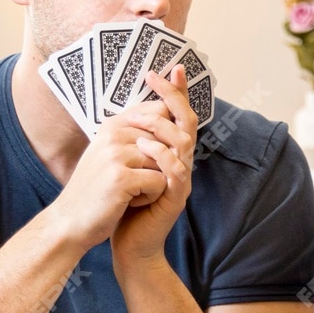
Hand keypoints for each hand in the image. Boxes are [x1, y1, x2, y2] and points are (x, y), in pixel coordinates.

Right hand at [46, 78, 173, 252]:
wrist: (69, 221)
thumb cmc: (96, 189)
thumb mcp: (109, 154)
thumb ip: (133, 135)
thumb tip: (167, 113)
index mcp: (111, 126)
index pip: (159, 112)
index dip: (166, 135)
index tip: (149, 158)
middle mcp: (113, 135)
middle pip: (167, 140)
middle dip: (160, 165)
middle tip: (135, 181)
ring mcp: (116, 155)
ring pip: (166, 162)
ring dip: (155, 182)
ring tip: (130, 191)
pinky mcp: (122, 178)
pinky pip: (160, 182)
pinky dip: (151, 197)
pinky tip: (129, 202)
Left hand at [110, 64, 198, 267]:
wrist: (130, 245)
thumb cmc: (126, 206)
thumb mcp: (127, 166)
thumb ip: (132, 143)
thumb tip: (126, 113)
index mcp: (170, 154)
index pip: (178, 116)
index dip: (177, 91)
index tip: (167, 67)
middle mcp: (180, 163)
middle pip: (187, 122)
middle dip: (173, 96)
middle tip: (156, 78)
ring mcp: (181, 181)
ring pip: (183, 144)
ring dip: (162, 127)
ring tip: (138, 121)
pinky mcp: (175, 198)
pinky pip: (176, 172)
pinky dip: (162, 156)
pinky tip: (143, 147)